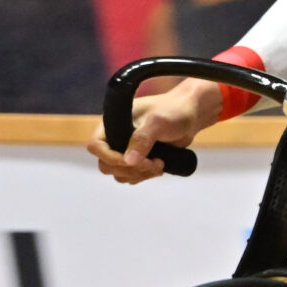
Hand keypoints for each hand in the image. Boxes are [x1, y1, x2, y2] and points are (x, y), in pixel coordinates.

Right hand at [86, 77, 223, 183]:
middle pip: (106, 164)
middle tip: (152, 163)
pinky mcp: (138, 159)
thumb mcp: (157, 122)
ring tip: (159, 164)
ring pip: (120, 173)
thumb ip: (142, 139)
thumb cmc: (173, 111)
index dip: (110, 157)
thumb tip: (128, 160)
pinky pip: (132, 176)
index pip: (96, 145)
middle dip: (129, 169)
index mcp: (113, 123)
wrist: (189, 116)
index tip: (130, 160)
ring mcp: (126, 149)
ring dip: (139, 174)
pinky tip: (160, 167)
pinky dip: (144, 176)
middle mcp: (116, 137)